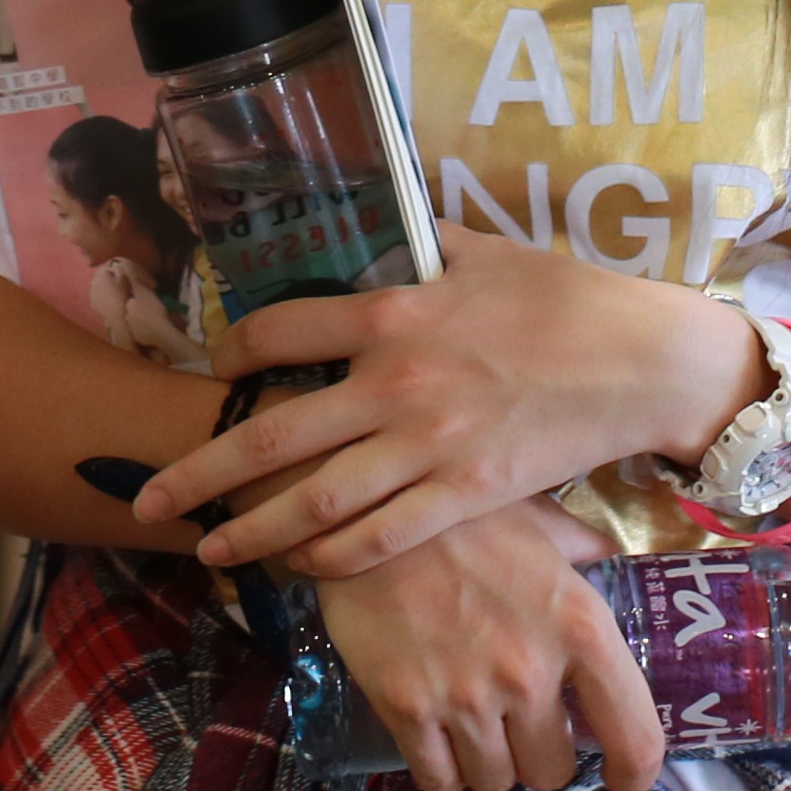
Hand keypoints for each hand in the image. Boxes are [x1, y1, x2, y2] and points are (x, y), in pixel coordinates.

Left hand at [135, 234, 767, 577]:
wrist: (642, 360)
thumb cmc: (566, 297)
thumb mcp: (484, 250)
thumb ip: (421, 246)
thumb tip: (380, 224)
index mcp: (395, 312)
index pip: (281, 331)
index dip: (234, 352)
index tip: (215, 369)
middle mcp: (398, 382)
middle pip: (275, 434)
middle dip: (203, 473)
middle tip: (148, 497)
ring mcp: (431, 445)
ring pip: (318, 500)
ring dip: (253, 532)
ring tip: (208, 552)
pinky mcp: (469, 493)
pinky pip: (384, 537)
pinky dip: (334, 557)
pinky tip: (302, 566)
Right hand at [311, 501, 663, 790]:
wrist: (367, 511)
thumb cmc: (463, 516)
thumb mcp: (540, 521)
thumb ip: (584, 548)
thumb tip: (612, 556)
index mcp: (581, 627)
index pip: (634, 736)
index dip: (634, 770)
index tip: (623, 774)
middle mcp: (529, 672)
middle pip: (552, 771)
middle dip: (539, 754)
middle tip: (522, 724)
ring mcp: (466, 696)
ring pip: (494, 780)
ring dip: (488, 761)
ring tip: (475, 723)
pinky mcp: (406, 709)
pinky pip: (438, 779)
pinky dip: (442, 769)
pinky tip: (438, 737)